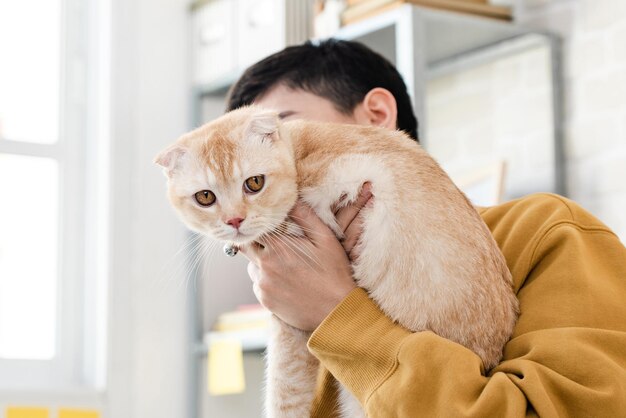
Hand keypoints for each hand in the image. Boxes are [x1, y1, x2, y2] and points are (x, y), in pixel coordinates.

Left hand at [241, 185, 372, 329]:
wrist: (336, 312)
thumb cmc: (334, 274)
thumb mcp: (325, 239)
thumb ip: (306, 217)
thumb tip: (292, 199)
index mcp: (278, 248)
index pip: (253, 229)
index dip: (257, 225)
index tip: (264, 224)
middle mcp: (264, 267)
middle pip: (245, 247)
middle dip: (256, 243)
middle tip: (273, 244)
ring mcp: (263, 286)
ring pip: (252, 267)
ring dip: (262, 263)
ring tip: (285, 266)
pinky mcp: (265, 301)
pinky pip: (258, 284)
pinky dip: (267, 280)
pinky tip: (287, 282)